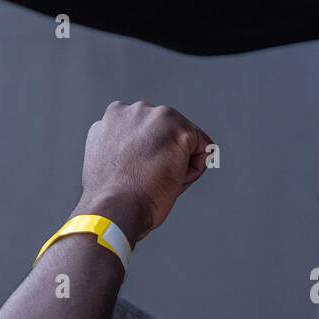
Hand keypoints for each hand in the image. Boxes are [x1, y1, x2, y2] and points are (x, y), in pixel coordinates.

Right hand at [76, 101, 214, 242]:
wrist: (114, 208)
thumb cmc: (113, 198)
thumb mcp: (114, 161)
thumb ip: (127, 146)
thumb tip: (145, 152)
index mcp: (114, 117)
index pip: (149, 134)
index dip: (148, 160)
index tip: (136, 175)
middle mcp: (134, 109)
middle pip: (169, 134)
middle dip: (166, 157)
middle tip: (147, 179)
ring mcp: (156, 115)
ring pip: (187, 140)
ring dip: (179, 163)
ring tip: (157, 179)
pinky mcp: (177, 128)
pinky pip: (205, 149)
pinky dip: (195, 170)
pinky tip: (172, 179)